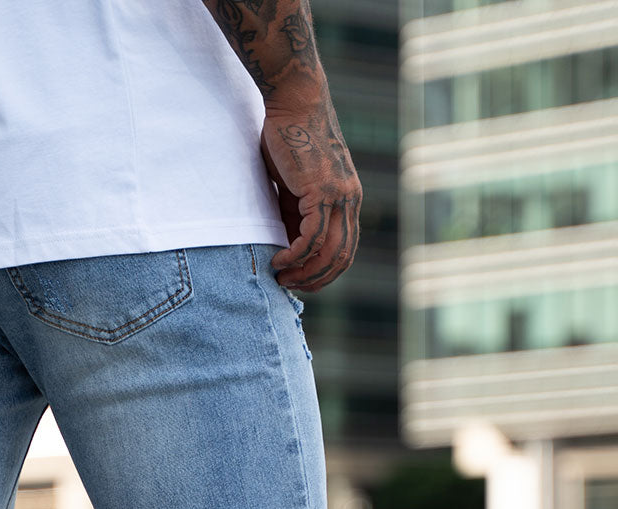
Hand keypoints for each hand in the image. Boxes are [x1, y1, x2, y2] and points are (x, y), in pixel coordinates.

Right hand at [260, 105, 361, 292]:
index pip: (346, 249)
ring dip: (304, 271)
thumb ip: (296, 211)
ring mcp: (339, 196)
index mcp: (348, 198)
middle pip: (342, 257)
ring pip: (328, 252)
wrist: (293, 101)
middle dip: (317, 280)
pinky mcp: (322, 191)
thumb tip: (288, 242)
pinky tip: (279, 259)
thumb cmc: (289, 136)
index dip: (325, 272)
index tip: (301, 280)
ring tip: (281, 276)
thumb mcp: (294, 183)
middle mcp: (350, 199)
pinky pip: (312, 237)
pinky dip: (295, 255)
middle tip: (290, 286)